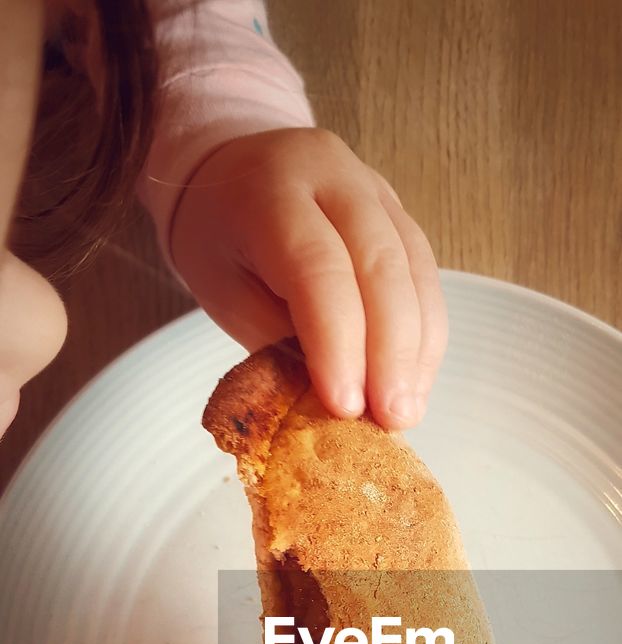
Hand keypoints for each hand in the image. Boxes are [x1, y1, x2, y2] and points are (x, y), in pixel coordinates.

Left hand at [171, 128, 447, 429]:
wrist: (227, 173)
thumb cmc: (219, 242)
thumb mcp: (226, 294)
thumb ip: (278, 342)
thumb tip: (335, 405)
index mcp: (273, 193)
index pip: (318, 268)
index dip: (338, 342)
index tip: (346, 407)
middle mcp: (334, 178)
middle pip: (381, 266)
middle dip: (391, 353)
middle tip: (392, 419)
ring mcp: (375, 190)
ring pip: (415, 270)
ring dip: (416, 350)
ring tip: (406, 410)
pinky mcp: (400, 212)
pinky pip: (425, 274)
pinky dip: (423, 334)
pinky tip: (414, 380)